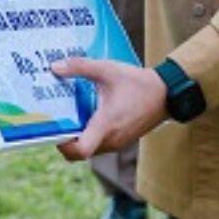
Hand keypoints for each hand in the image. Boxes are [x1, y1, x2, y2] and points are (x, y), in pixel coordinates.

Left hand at [50, 57, 167, 159]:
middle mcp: (110, 140)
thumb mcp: (107, 69)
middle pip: (80, 152)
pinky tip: (85, 113)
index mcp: (106, 124)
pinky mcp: (121, 140)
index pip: (81, 150)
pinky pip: (99, 143)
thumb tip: (54, 67)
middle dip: (65, 139)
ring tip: (67, 114)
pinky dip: (89, 134)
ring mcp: (117, 143)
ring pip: (90, 148)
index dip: (63, 144)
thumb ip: (80, 67)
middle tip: (55, 119)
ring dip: (77, 136)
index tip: (53, 128)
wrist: (165, 93)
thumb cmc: (136, 82)